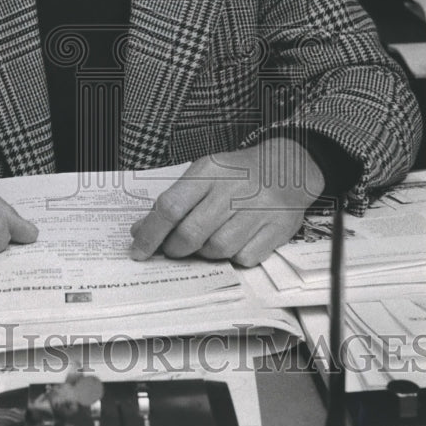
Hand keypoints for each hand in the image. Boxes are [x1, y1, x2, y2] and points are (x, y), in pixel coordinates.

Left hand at [129, 138, 324, 266]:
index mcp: (210, 170)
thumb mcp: (203, 174)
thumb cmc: (236, 174)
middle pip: (191, 233)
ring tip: (207, 241)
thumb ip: (174, 201)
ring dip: (205, 253)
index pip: (170, 206)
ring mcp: (258, 209)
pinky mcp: (278, 228)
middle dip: (175, 248)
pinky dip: (234, 257)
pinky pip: (244, 258)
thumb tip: (142, 231)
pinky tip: (235, 242)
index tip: (138, 250)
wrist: (287, 167)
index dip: (150, 233)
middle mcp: (234, 188)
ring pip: (217, 249)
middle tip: (174, 249)